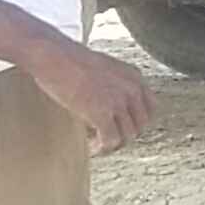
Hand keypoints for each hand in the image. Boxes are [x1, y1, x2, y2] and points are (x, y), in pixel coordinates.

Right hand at [24, 39, 155, 155]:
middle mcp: (131, 89)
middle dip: (124, 134)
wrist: (53, 56)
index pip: (151, 108)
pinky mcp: (101, 112)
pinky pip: (110, 140)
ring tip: (96, 142)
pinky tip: (91, 146)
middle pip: (140, 125)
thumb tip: (115, 110)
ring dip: (112, 143)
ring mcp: (118, 101)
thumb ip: (117, 85)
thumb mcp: (106, 68)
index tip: (123, 127)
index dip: (137, 122)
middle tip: (107, 137)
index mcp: (134, 76)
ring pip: (127, 136)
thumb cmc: (70, 60)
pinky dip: (101, 148)